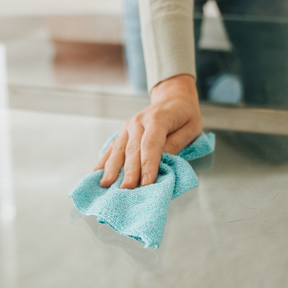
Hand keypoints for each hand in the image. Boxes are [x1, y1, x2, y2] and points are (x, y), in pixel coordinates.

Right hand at [94, 74, 202, 188]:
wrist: (173, 97)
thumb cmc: (185, 115)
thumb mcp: (191, 128)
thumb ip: (176, 144)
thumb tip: (161, 162)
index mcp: (158, 118)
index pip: (151, 145)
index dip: (148, 165)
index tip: (146, 184)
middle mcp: (138, 122)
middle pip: (132, 150)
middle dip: (129, 172)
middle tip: (126, 190)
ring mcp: (127, 127)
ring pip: (118, 150)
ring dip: (111, 168)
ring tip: (106, 185)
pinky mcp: (123, 133)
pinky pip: (112, 148)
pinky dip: (103, 161)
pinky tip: (96, 173)